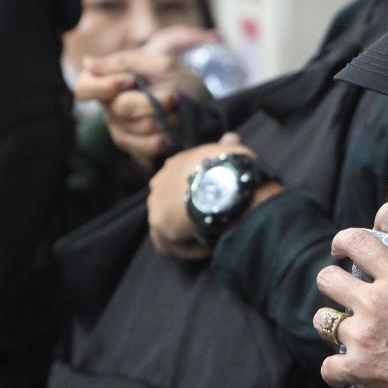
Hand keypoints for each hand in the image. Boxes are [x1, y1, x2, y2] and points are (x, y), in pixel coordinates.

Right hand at [76, 26, 219, 168]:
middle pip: (121, 108)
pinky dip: (166, 136)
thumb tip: (87, 64)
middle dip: (152, 101)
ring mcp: (121, 130)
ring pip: (138, 127)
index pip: (84, 89)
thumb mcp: (158, 63)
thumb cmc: (179, 80)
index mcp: (109, 84)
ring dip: (165, 118)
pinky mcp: (136, 149)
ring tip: (176, 112)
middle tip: (173, 96)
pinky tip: (173, 129)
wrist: (205, 105)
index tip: (129, 80)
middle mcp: (110, 108)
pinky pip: (146, 146)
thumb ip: (124, 61)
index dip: (103, 86)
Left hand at [147, 133, 281, 259]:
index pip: (175, 181)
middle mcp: (159, 181)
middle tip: (208, 221)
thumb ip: (229, 146)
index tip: (211, 203)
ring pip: (165, 226)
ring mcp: (155, 202)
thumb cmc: (230, 166)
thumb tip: (231, 138)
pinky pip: (170, 245)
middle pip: (166, 204)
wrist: (224, 181)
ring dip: (185, 234)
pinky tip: (207, 247)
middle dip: (184, 214)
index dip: (192, 194)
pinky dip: (188, 249)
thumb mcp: (232, 151)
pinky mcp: (159, 223)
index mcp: (175, 164)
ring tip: (208, 237)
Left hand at [315, 227, 387, 387]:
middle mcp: (376, 302)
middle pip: (327, 278)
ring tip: (351, 331)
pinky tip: (351, 367)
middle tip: (346, 292)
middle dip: (334, 282)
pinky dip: (337, 368)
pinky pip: (328, 365)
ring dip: (333, 324)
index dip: (343, 241)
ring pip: (322, 320)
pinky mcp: (355, 368)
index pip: (355, 241)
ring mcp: (361, 337)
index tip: (342, 249)